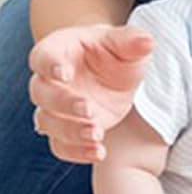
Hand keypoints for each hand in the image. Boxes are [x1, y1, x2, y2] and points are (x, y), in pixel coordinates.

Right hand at [29, 24, 154, 162]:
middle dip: (64, 104)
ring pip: (48, 123)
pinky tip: (99, 152)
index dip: (50, 65)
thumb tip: (148, 41)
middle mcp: (50, 82)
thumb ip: (132, 41)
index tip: (64, 73)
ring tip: (97, 135)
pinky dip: (77, 152)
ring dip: (70, 132)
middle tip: (88, 109)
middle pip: (42, 94)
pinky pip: (61, 146)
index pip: (43, 58)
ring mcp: (57, 109)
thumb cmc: (114, 53)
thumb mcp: (125, 45)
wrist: (115, 73)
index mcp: (58, 52)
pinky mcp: (69, 129)